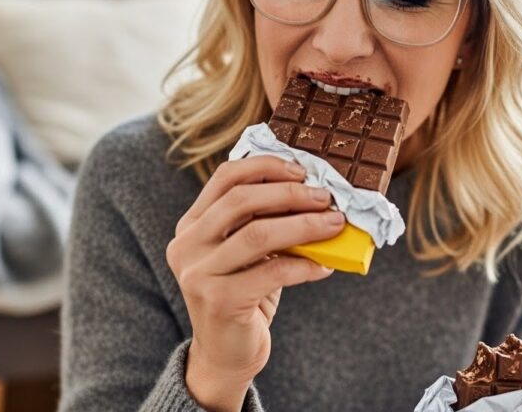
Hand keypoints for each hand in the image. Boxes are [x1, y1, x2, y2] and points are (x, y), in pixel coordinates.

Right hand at [166, 156, 344, 410]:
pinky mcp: (218, 300)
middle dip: (290, 194)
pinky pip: (272, 272)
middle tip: (325, 197)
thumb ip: (263, 222)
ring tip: (334, 224)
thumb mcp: (247, 253)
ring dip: (304, 225)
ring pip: (258, 234)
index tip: (301, 169)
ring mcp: (198, 273)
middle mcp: (187, 245)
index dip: (265, 167)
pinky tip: (324, 265)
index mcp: (192, 224)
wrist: (225, 354)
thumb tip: (315, 195)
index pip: (225, 178)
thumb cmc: (244, 295)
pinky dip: (304, 265)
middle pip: (241, 201)